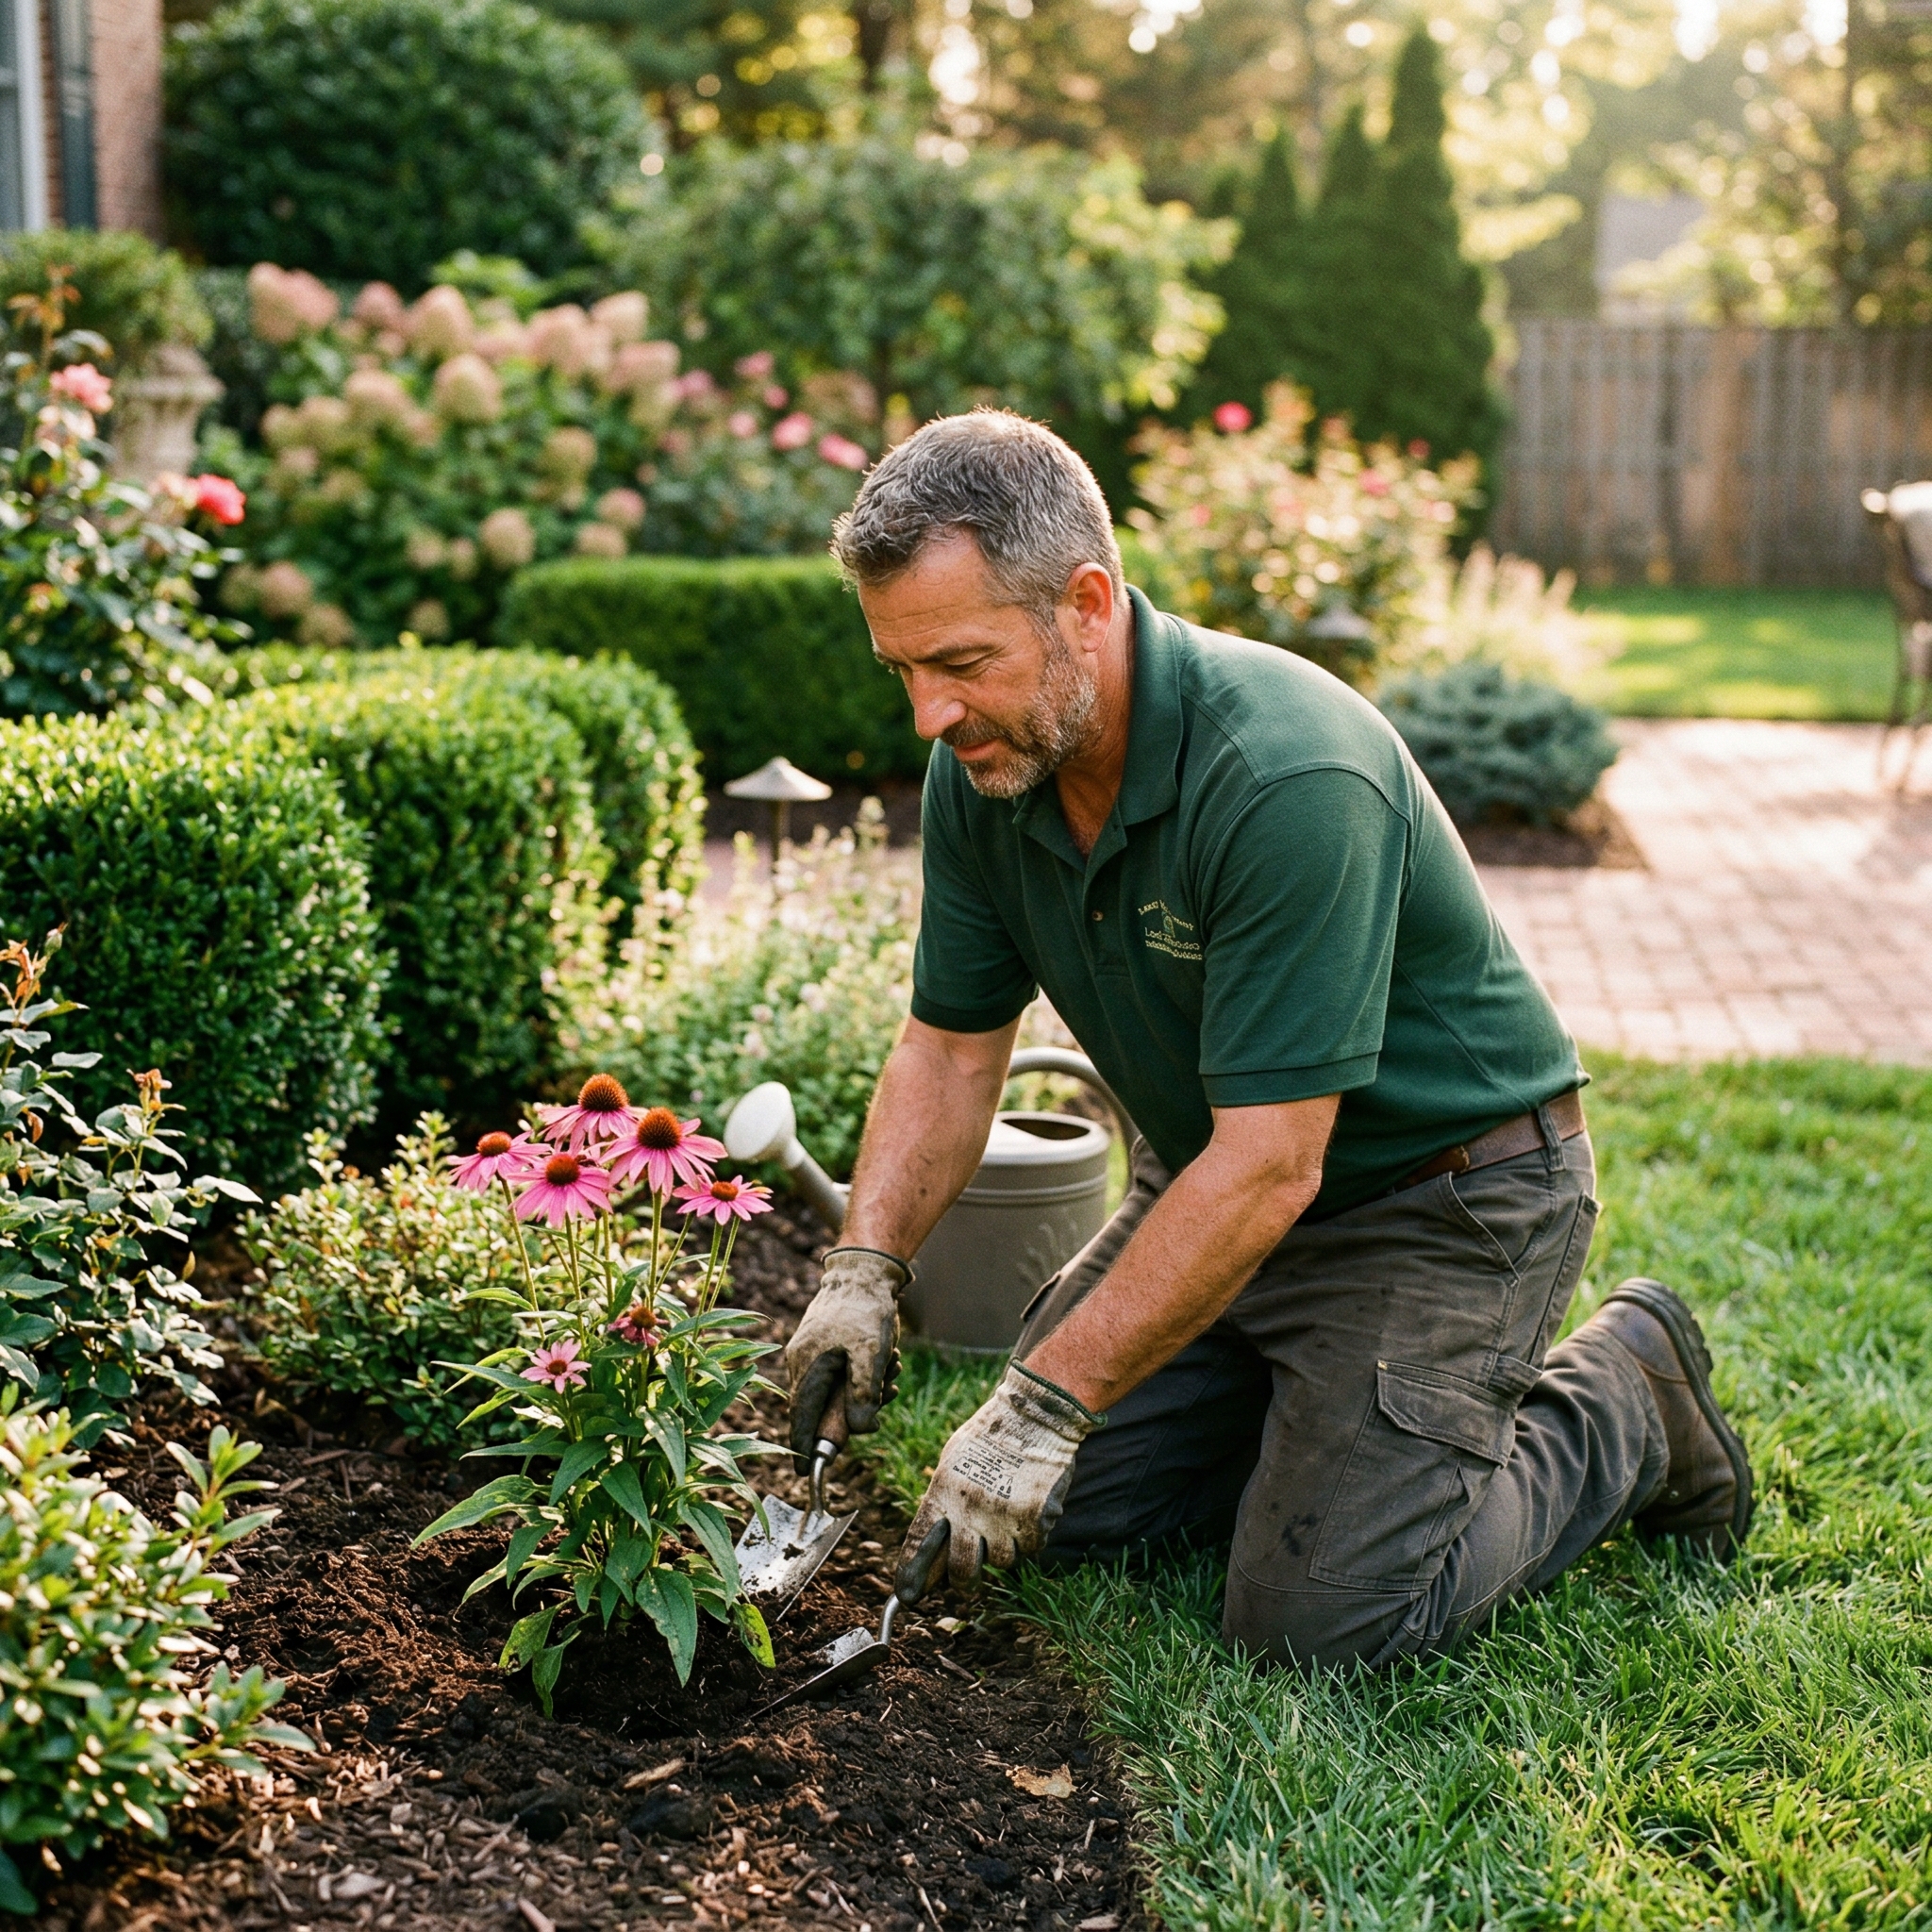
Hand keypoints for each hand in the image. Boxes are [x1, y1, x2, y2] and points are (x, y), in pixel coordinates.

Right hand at [783, 1247, 907, 1463]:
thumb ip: (863, 1395)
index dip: (804, 1448)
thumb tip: (859, 1430)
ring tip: (891, 1371)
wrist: (865, 1271)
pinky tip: (888, 1366)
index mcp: (808, 1368)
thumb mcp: (871, 1355)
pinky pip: (841, 1375)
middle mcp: (803, 1364)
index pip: (801, 1418)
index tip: (805, 1475)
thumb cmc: (865, 1310)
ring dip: (866, 1391)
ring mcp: (812, 1354)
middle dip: (854, 1411)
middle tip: (883, 1401)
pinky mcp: (825, 1347)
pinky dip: (864, 1377)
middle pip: (822, 1408)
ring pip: (836, 1391)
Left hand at [895, 1364, 1104, 1596]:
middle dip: (964, 1581)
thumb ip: (942, 1501)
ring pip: (1000, 1561)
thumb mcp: (954, 1461)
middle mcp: (970, 1510)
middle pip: (962, 1572)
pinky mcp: (1034, 1519)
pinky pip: (1030, 1549)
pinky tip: (1027, 1512)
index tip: (909, 1595)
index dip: (913, 1574)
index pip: (920, 1543)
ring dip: (1003, 1548)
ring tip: (1006, 1519)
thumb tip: (932, 1545)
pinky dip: (1029, 1537)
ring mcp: (1003, 1517)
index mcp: (944, 1492)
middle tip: (967, 1579)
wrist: (1033, 1414)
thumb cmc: (990, 1435)